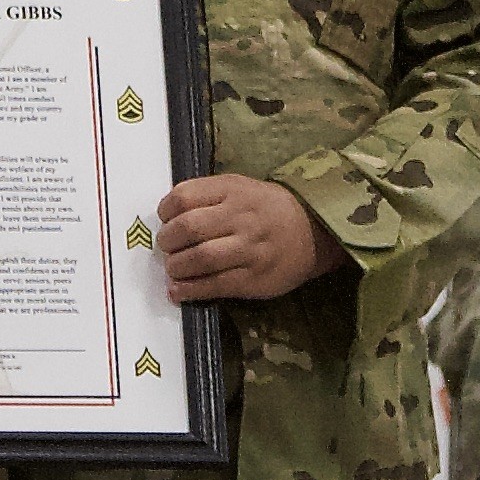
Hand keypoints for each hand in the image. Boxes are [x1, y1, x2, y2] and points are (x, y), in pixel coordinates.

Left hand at [157, 175, 346, 302]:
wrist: (313, 231)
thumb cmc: (268, 209)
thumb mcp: (241, 188)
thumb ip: (207, 197)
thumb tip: (167, 217)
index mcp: (233, 191)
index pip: (184, 197)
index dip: (166, 211)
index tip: (165, 220)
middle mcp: (241, 218)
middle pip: (188, 228)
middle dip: (167, 241)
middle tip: (167, 247)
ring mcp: (249, 249)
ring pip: (199, 259)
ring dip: (176, 267)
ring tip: (174, 269)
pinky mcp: (253, 279)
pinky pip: (214, 286)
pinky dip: (189, 290)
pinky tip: (178, 291)